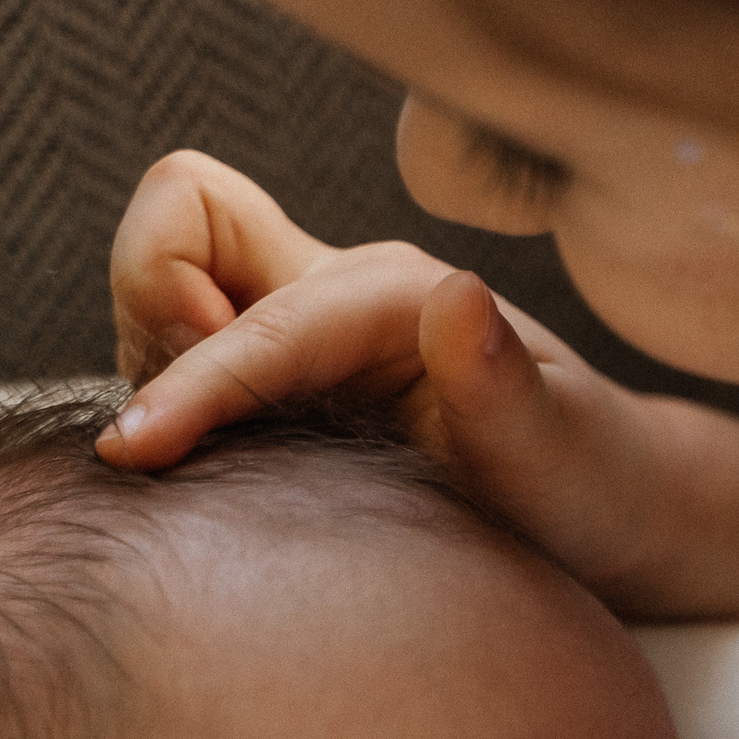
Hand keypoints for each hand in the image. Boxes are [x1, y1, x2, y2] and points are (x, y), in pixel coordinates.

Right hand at [100, 150, 663, 589]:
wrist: (602, 508)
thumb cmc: (585, 480)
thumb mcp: (557, 449)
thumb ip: (503, 383)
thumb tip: (456, 294)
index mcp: (397, 293)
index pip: (259, 321)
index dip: (190, 382)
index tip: (135, 453)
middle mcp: (336, 290)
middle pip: (174, 230)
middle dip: (148, 308)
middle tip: (172, 438)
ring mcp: (301, 329)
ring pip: (159, 289)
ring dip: (151, 363)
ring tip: (194, 467)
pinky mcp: (279, 376)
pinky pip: (173, 352)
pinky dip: (167, 397)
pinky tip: (209, 479)